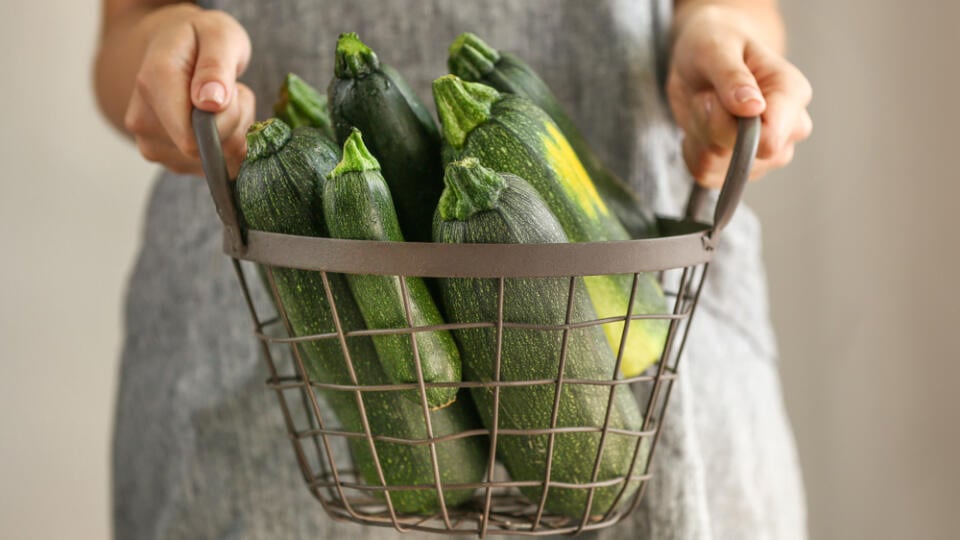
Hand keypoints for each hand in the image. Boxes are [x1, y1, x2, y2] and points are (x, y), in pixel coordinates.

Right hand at [121, 5, 253, 176]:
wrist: (172, 48)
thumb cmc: (199, 39)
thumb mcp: (218, 35)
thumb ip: (216, 66)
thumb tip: (211, 103)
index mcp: (152, 86)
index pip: (192, 136)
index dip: (227, 117)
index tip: (229, 88)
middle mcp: (143, 123)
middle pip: (209, 150)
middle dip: (235, 122)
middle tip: (229, 90)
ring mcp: (153, 146)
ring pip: (218, 160)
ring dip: (234, 132)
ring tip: (219, 101)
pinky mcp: (170, 161)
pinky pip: (218, 166)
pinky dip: (228, 144)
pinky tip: (215, 119)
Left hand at [667, 5, 811, 187]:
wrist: (705, 57)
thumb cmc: (715, 45)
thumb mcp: (716, 48)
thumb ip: (733, 78)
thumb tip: (752, 109)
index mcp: (792, 94)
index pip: (771, 139)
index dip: (732, 128)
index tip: (715, 98)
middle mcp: (788, 130)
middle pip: (743, 158)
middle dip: (710, 127)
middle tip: (707, 95)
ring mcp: (767, 155)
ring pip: (718, 167)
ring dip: (699, 135)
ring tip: (706, 105)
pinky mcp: (740, 168)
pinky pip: (705, 174)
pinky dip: (692, 150)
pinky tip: (700, 124)